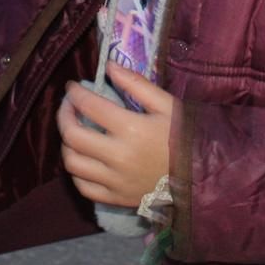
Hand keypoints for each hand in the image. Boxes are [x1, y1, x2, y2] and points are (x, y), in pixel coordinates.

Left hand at [57, 63, 174, 208]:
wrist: (201, 177)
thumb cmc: (184, 137)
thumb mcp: (166, 104)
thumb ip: (136, 84)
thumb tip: (110, 66)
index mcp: (131, 128)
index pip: (89, 106)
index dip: (75, 93)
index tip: (73, 87)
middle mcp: (118, 156)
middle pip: (72, 135)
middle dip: (63, 116)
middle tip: (68, 106)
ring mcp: (115, 180)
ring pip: (72, 163)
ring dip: (66, 144)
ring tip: (73, 132)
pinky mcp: (116, 198)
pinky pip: (83, 187)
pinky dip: (76, 172)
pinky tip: (83, 159)